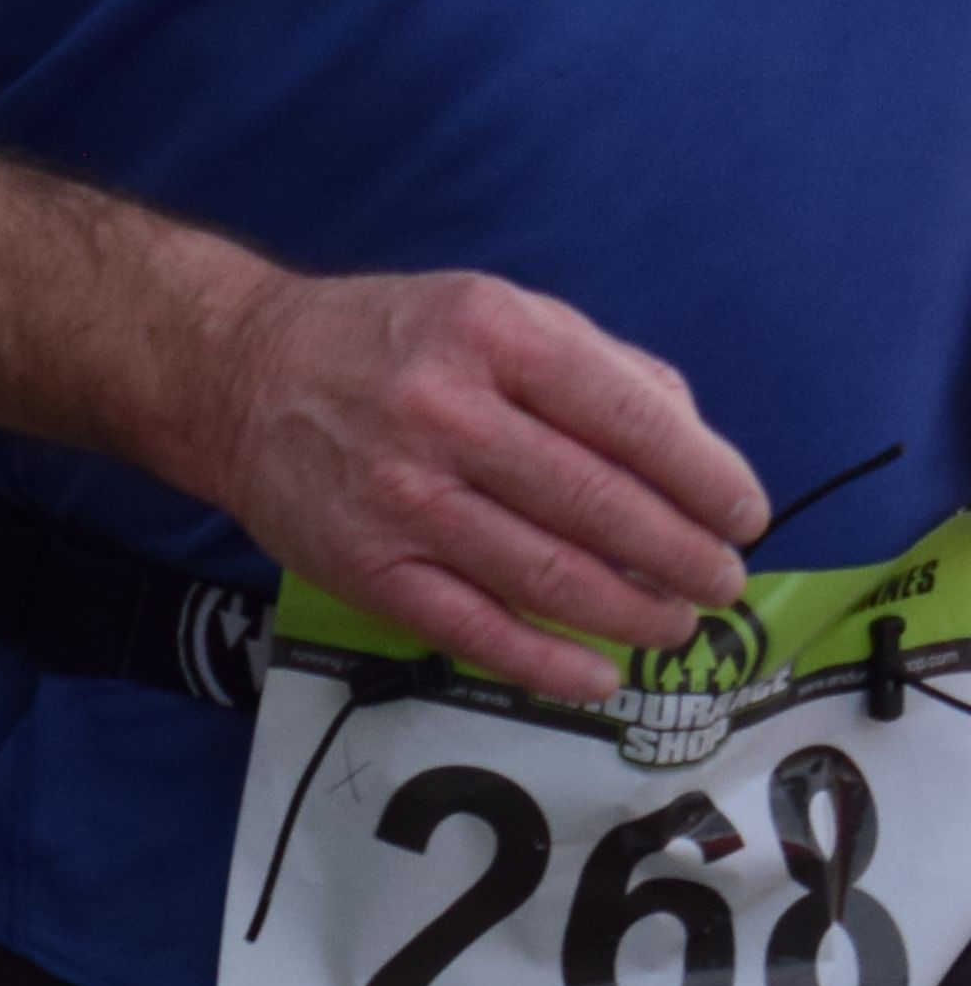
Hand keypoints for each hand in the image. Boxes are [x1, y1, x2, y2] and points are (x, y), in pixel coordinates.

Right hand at [196, 263, 763, 702]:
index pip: (627, 416)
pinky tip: (597, 673)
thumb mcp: (497, 311)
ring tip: (675, 622)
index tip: (744, 514)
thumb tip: (691, 444)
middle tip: (721, 579)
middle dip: (680, 554)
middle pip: (596, 503)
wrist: (240, 376)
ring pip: (546, 574)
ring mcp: (402, 497)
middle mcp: (446, 413)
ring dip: (631, 611)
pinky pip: (473, 629)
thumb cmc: (389, 343)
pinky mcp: (367, 566)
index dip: (703, 476)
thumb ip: (598, 366)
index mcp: (494, 336)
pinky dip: (546, 662)